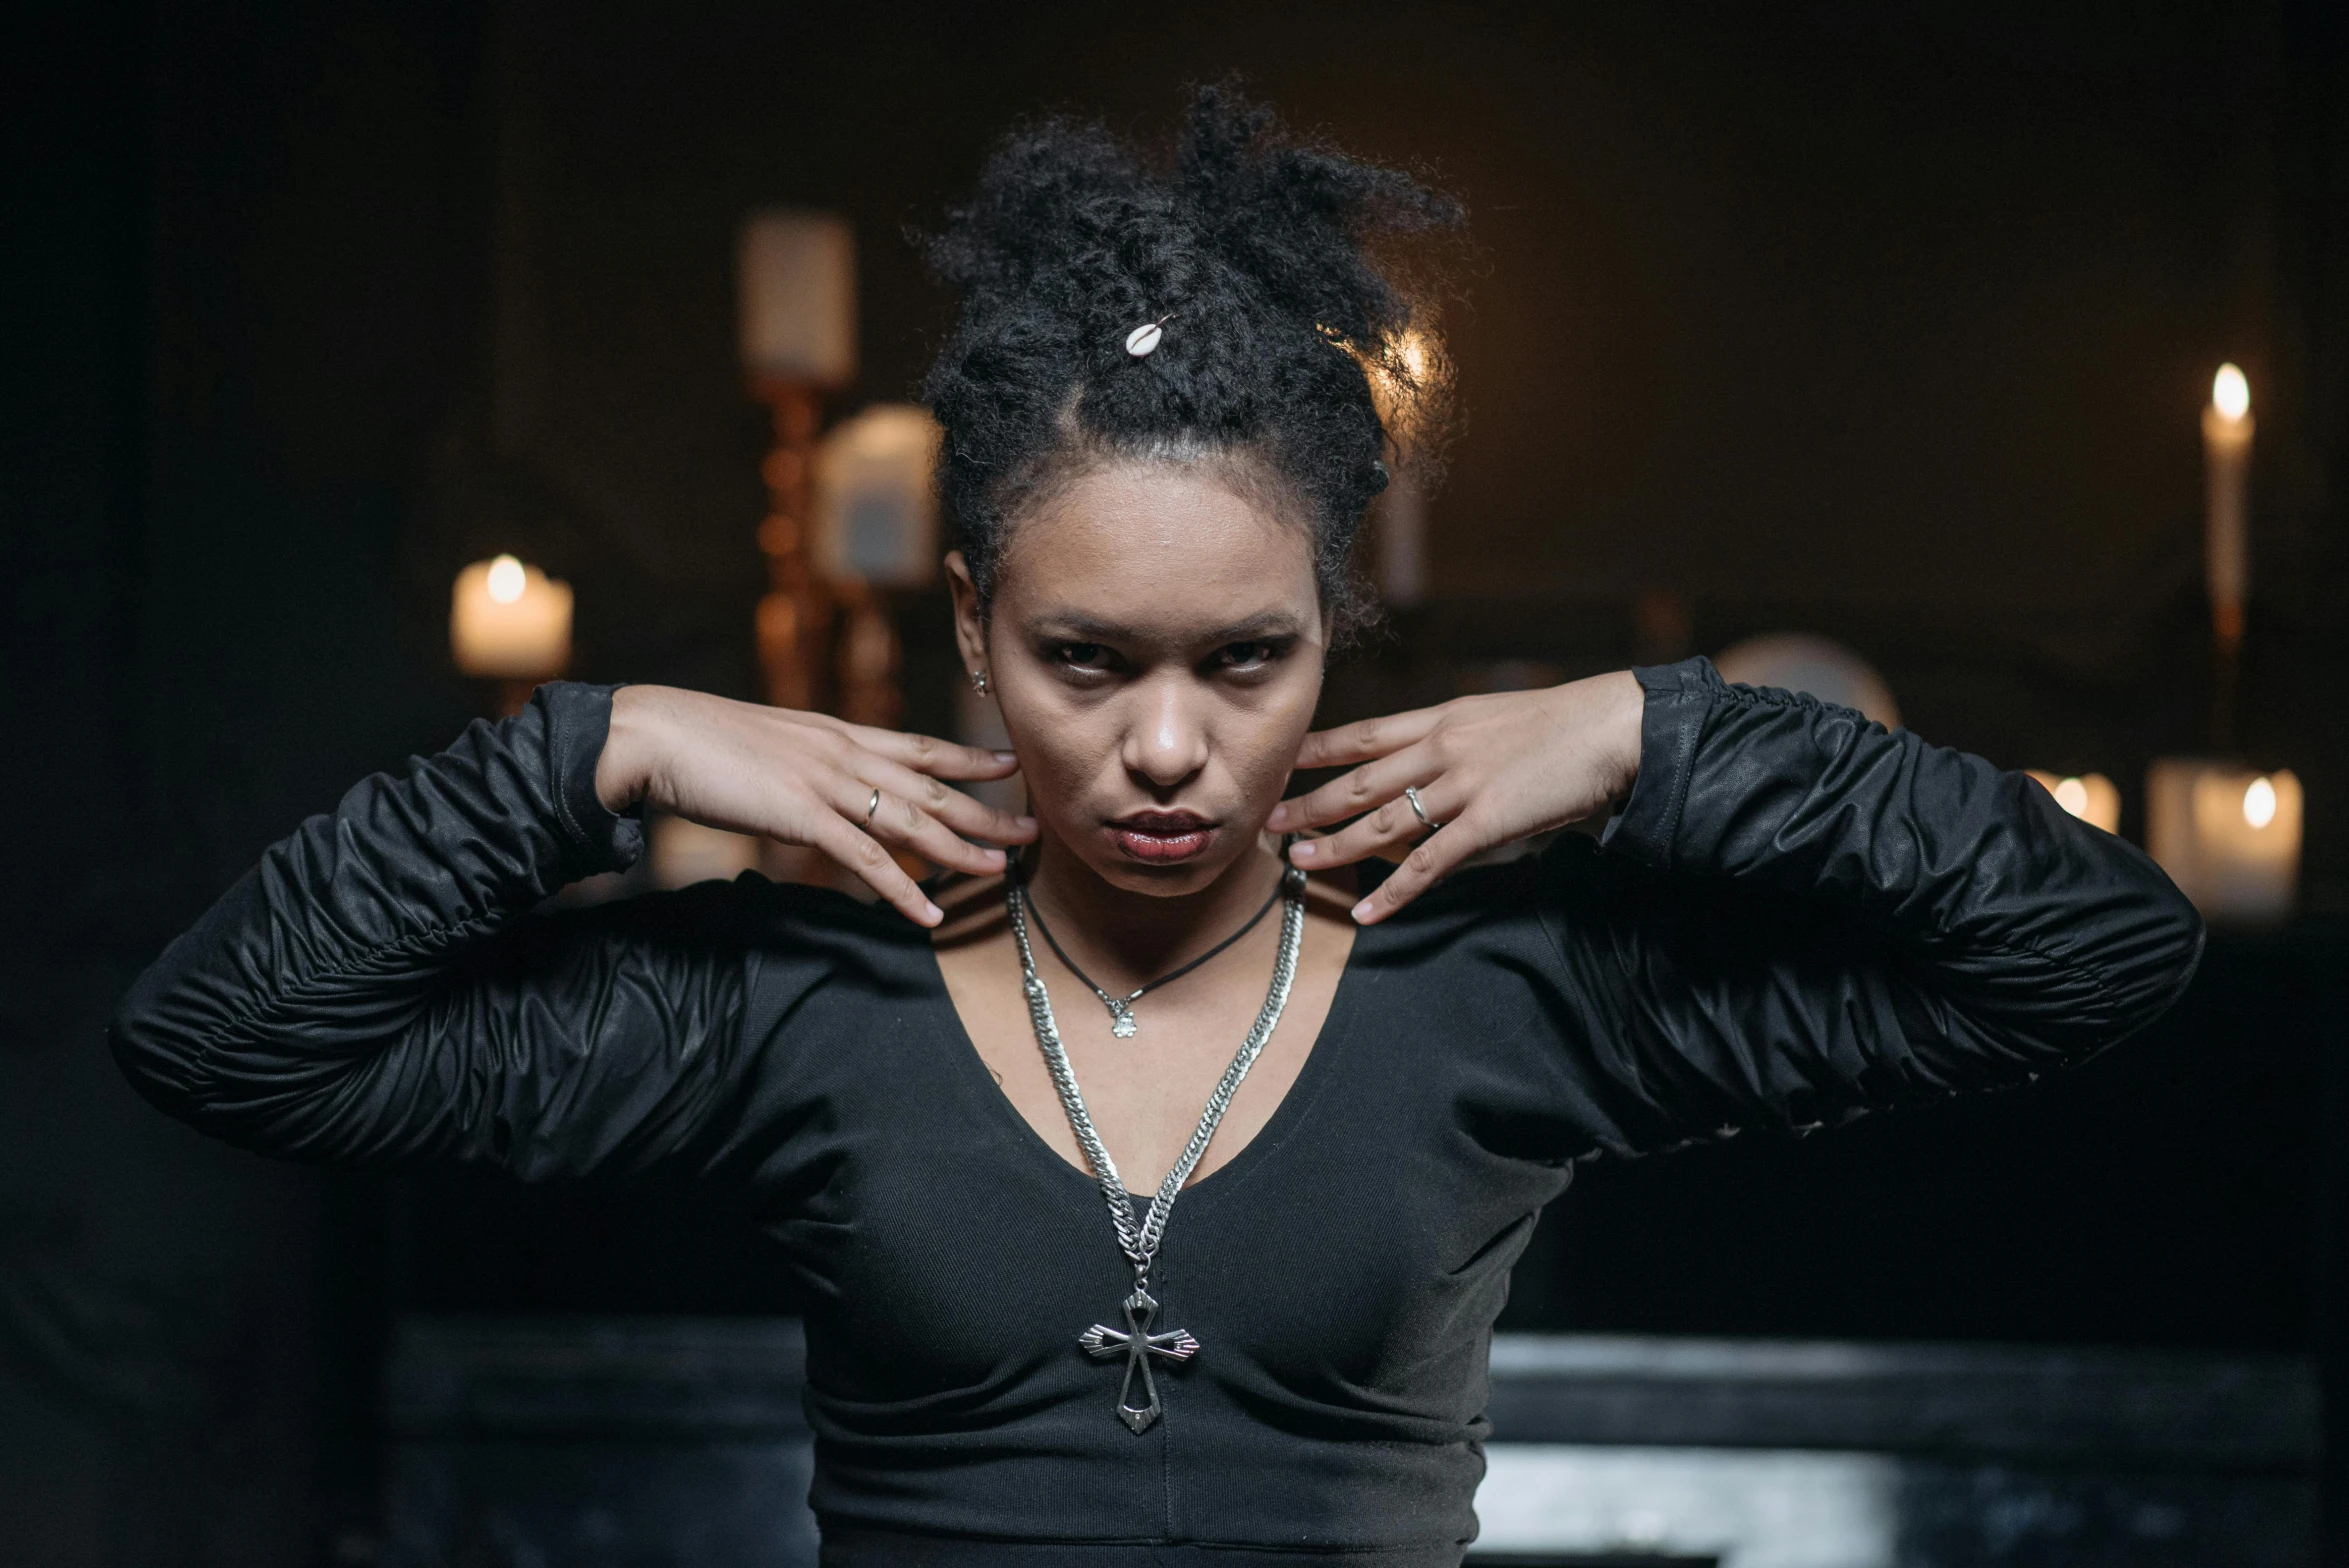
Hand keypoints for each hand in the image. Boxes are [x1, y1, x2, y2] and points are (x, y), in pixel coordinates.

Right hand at [595, 686, 1035, 925]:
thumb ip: (808, 765)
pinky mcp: (803, 816)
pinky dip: (901, 889)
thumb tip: (826, 786)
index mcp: (837, 733)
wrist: (655, 737)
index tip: (1009, 764)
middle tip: (1032, 827)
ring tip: (1000, 869)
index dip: (967, 757)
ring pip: (911, 821)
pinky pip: (865, 860)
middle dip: (986, 808)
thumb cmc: (702, 743)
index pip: (918, 746)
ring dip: (959, 848)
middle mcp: (844, 753)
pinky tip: (927, 913)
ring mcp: (826, 784)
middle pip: (932, 786)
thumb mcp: (771, 746)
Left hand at [1267, 671, 1644, 923]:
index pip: (1364, 734)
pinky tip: (1367, 912)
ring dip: (1335, 847)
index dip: (1317, 750)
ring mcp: (1462, 786)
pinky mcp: (1488, 823)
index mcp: (1441, 719)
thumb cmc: (1564, 726)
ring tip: (1298, 865)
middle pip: (1357, 782)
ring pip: (1381, 823)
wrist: (1613, 727)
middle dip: (1309, 805)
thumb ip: (1459, 742)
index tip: (1282, 761)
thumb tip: (1433, 766)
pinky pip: (1429, 865)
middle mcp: (1440, 749)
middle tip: (1269, 823)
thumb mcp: (1496, 720)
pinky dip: (1394, 893)